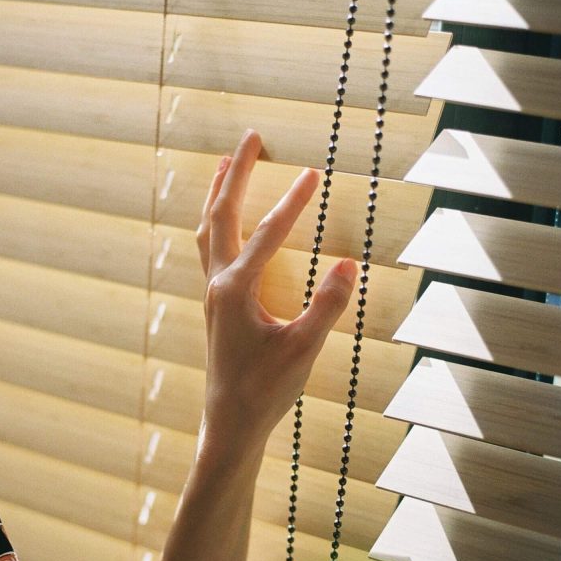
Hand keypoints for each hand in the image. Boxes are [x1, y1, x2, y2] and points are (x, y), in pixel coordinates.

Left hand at [195, 129, 357, 452]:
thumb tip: (351, 264)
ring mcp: (213, 293)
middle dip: (237, 174)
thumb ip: (327, 306)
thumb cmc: (266, 389)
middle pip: (222, 214)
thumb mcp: (304, 349)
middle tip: (251, 138)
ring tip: (225, 163)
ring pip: (209, 230)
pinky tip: (224, 220)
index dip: (293, 202)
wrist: (231, 422)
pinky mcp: (216, 303)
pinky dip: (216, 222)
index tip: (314, 172)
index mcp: (236, 290)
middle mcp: (218, 284)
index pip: (267, 233)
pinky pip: (210, 248)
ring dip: (218, 194)